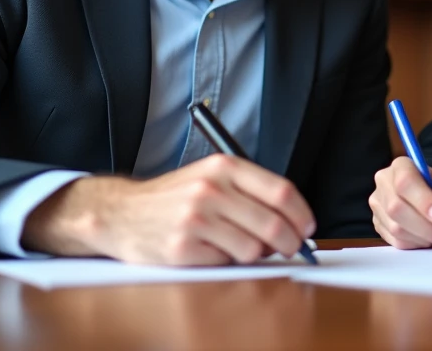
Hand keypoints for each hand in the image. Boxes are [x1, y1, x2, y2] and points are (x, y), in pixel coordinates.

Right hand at [21, 154, 315, 265]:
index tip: (308, 227)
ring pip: (253, 249)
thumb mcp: (211, 176)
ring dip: (256, 254)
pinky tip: (211, 250)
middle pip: (274, 224)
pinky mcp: (183, 248)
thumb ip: (250, 191)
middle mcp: (211, 190)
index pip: (281, 191)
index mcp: (223, 167)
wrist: (122, 213)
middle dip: (291, 242)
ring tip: (239, 245)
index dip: (302, 214)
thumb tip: (294, 219)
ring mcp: (196, 220)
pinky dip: (227, 262)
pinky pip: (226, 263)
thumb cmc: (175, 197)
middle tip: (291, 248)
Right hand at [369, 156, 431, 248]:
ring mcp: (378, 205)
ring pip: (396, 228)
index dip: (423, 200)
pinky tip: (427, 238)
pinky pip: (396, 241)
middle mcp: (384, 182)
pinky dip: (416, 244)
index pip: (405, 181)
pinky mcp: (378, 224)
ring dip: (423, 237)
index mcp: (401, 166)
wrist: (430, 200)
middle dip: (424, 226)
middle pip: (396, 208)